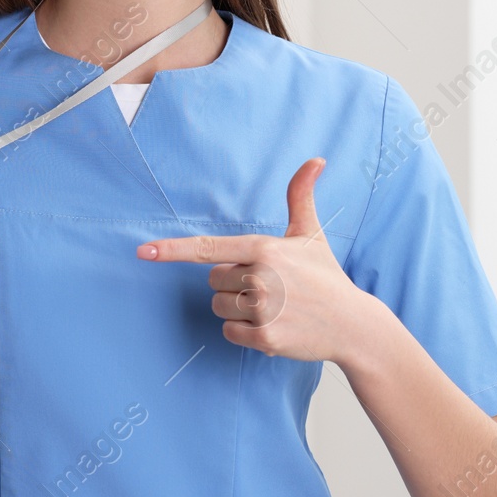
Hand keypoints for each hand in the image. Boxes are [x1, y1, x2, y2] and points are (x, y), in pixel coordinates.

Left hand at [135, 157, 378, 365]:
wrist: (353, 324)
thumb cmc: (326, 276)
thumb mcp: (311, 234)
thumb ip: (301, 195)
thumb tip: (315, 159)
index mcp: (264, 249)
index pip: (208, 249)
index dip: (173, 250)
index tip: (143, 252)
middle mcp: (260, 277)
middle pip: (213, 281)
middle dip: (233, 284)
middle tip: (269, 287)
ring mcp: (263, 310)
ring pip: (219, 308)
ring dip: (237, 309)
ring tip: (273, 306)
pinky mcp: (265, 338)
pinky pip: (230, 333)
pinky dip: (245, 332)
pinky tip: (274, 326)